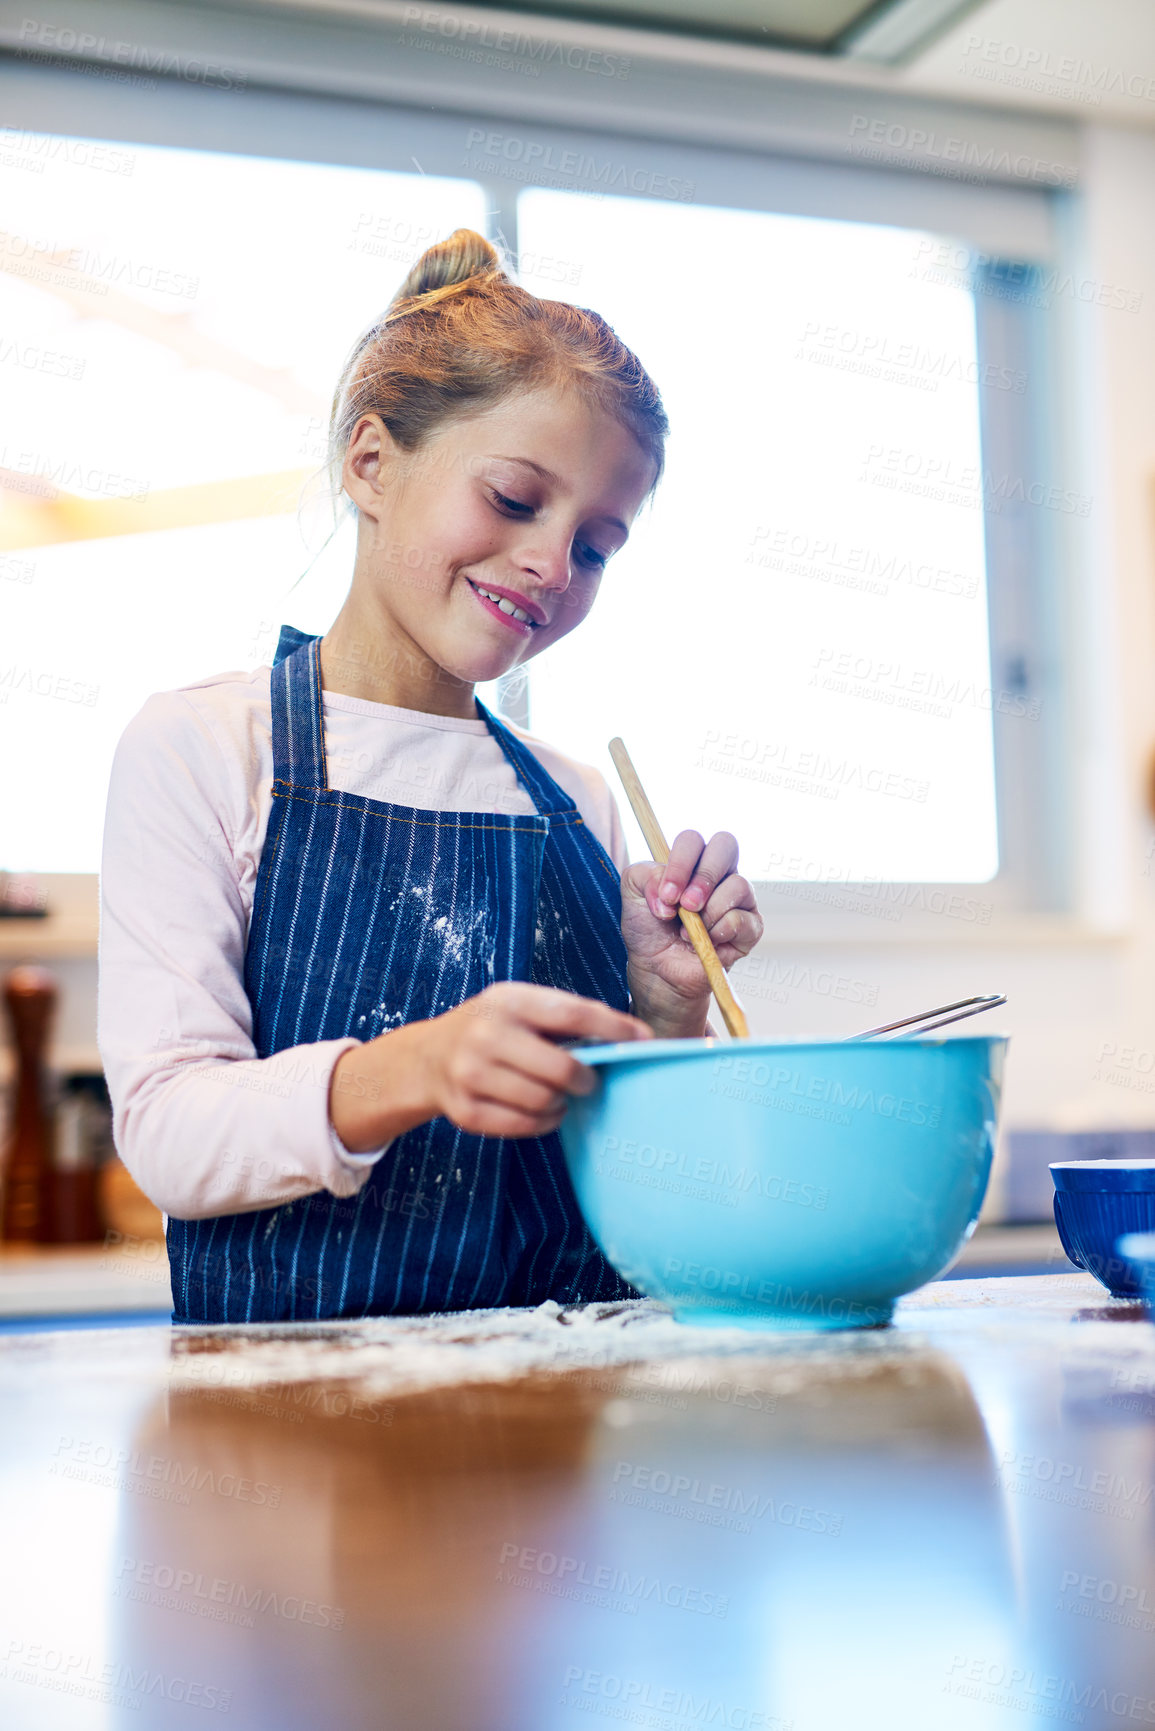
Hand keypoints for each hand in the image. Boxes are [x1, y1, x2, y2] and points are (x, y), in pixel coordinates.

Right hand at [330, 982, 651, 1149]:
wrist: (429, 1057)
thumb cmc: (494, 1028)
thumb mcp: (520, 1006)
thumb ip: (567, 1019)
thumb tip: (634, 1038)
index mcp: (508, 1000)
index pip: (572, 1013)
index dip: (613, 1028)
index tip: (643, 1040)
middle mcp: (486, 1034)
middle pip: (562, 1069)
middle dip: (587, 1079)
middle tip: (590, 1081)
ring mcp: (471, 1074)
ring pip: (545, 1102)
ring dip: (562, 1103)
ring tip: (559, 1094)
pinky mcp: (466, 1111)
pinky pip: (525, 1126)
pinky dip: (543, 1122)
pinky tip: (541, 1109)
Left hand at [621, 830, 762, 1038]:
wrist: (657, 969)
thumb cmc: (648, 928)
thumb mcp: (632, 894)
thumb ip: (643, 875)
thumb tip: (670, 891)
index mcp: (691, 861)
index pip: (694, 840)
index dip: (681, 861)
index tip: (666, 894)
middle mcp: (718, 874)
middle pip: (726, 845)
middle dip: (703, 877)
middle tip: (686, 905)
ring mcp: (738, 899)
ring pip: (739, 884)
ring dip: (709, 911)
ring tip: (688, 931)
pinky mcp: (749, 927)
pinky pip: (744, 919)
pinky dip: (720, 931)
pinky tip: (706, 941)